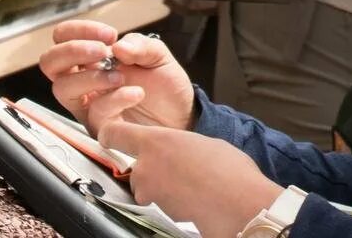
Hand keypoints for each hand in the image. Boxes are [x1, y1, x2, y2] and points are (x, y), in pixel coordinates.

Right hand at [38, 21, 194, 133]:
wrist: (182, 116)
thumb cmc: (165, 86)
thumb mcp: (157, 55)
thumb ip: (140, 44)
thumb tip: (118, 46)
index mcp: (94, 59)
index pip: (63, 38)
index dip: (78, 31)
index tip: (108, 34)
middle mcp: (86, 82)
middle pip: (50, 63)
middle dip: (72, 51)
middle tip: (100, 50)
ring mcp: (91, 106)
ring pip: (63, 89)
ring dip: (91, 76)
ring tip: (120, 76)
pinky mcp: (102, 128)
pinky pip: (93, 113)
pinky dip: (115, 99)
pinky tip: (135, 93)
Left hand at [99, 121, 281, 237]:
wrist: (240, 207)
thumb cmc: (228, 171)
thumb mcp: (201, 142)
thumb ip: (178, 144)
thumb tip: (176, 150)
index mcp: (155, 141)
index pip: (113, 134)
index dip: (111, 134)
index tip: (111, 136)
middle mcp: (144, 168)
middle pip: (135, 166)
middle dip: (151, 168)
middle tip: (178, 168)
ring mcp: (149, 195)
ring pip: (146, 187)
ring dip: (161, 187)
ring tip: (189, 186)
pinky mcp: (156, 217)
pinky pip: (156, 205)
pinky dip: (169, 202)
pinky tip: (190, 200)